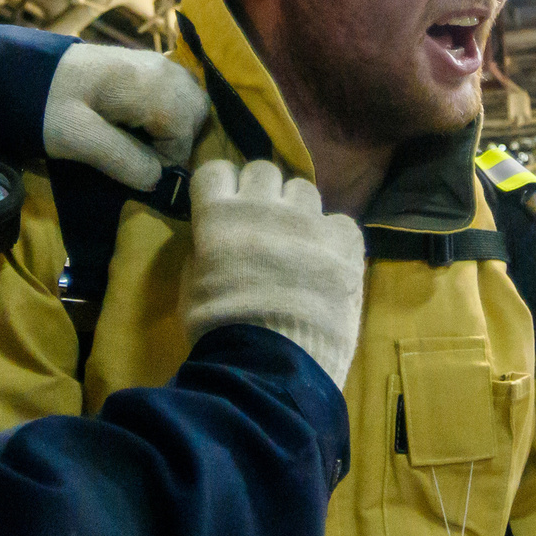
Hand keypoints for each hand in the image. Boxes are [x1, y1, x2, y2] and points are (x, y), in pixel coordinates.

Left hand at [41, 43, 207, 191]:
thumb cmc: (45, 104)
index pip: (185, 133)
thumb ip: (121, 159)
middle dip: (178, 141)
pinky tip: (137, 123)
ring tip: (140, 140)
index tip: (134, 168)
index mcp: (148, 85)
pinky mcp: (145, 64)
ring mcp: (156, 62)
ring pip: (192, 101)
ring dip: (175, 127)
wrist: (20, 70)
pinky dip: (168, 111)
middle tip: (141, 155)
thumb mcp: (76, 139)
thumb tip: (158, 181)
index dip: (166, 159)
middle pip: (197, 114)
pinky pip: (177, 90)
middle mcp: (162, 69)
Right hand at [185, 159, 364, 385]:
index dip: (221, 187)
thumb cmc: (221, 333)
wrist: (272, 366)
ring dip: (298, 211)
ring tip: (298, 244)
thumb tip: (214, 241)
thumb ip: (204, 254)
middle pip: (264, 171)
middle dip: (262, 193)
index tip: (225, 204)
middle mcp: (263, 207)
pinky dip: (333, 237)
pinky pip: (340, 221)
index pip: (215, 170)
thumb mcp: (193, 290)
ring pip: (304, 189)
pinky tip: (327, 263)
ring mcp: (307, 221)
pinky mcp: (343, 241)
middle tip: (263, 224)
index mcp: (219, 218)